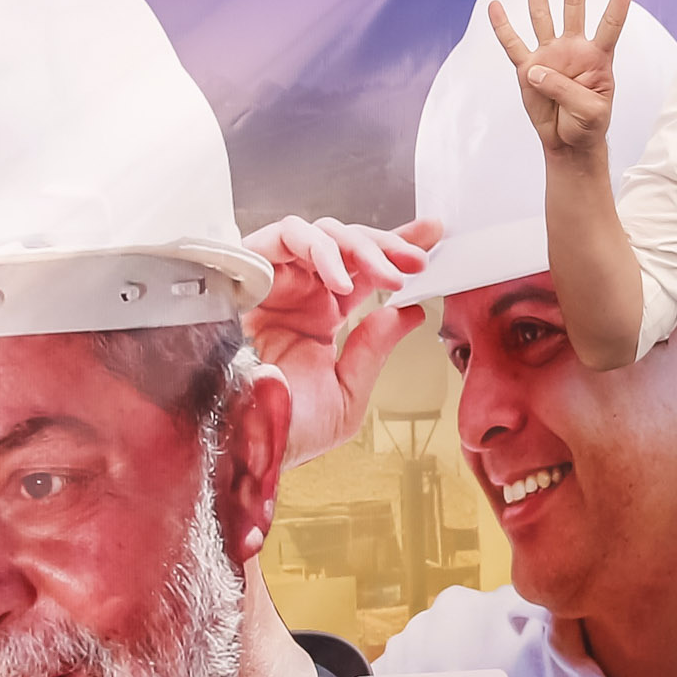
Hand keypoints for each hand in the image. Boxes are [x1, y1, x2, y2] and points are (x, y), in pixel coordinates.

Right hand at [247, 213, 443, 464]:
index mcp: (320, 319)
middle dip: (387, 245)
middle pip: (346, 243)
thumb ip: (375, 349)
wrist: (243, 444)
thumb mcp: (346, 394)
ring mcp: (274, 283)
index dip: (396, 248)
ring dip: (359, 247)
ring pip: (321, 233)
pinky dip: (317, 247)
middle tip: (417, 261)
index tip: (432, 237)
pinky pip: (283, 236)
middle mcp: (298, 295)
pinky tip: (339, 280)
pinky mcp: (248, 275)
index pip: (363, 271)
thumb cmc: (285, 430)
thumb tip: (409, 312)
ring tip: (386, 277)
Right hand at [490, 0, 637, 166]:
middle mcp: (573, 47)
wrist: (568, 142)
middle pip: (574, 2)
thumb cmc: (588, 125)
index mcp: (598, 56)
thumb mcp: (589, 112)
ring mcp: (549, 56)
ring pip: (542, 14)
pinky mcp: (528, 69)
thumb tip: (535, 69)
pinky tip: (495, 6)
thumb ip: (565, 89)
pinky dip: (502, 26)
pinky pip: (513, 45)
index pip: (612, 20)